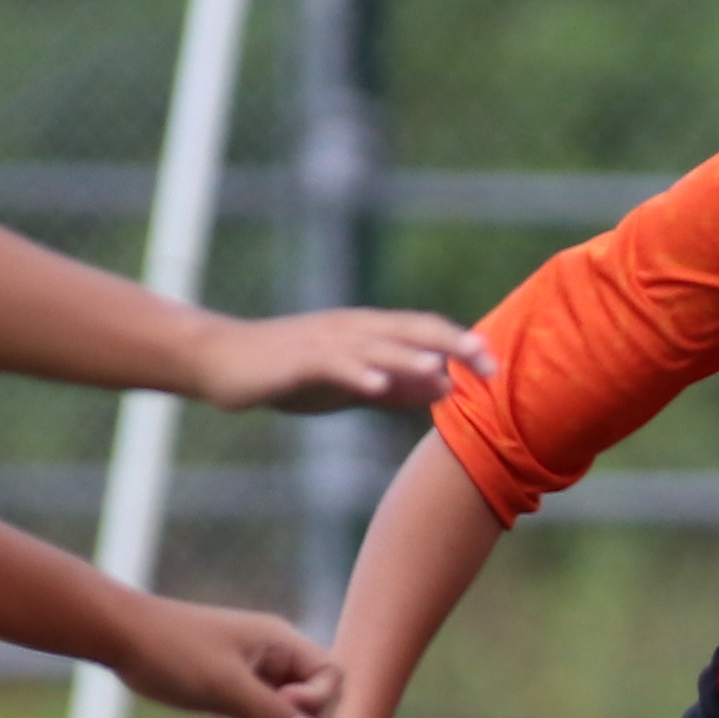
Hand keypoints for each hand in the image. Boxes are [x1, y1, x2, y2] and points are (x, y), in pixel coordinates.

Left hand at [115, 599, 338, 717]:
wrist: (121, 635)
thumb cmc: (172, 652)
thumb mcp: (225, 687)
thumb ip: (271, 712)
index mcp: (280, 640)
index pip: (331, 673)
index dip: (318, 700)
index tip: (282, 709)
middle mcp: (274, 650)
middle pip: (316, 690)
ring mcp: (255, 665)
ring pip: (292, 702)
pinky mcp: (235, 680)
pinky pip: (268, 705)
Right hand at [192, 304, 486, 415]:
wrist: (222, 361)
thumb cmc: (288, 372)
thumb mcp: (350, 382)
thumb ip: (396, 386)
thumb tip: (445, 388)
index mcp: (368, 331)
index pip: (424, 331)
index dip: (461, 344)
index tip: (496, 365)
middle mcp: (352, 329)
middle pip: (410, 330)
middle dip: (451, 344)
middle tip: (488, 361)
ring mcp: (324, 342)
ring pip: (375, 345)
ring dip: (409, 357)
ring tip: (441, 370)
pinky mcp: (297, 360)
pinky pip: (331, 365)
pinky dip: (355, 373)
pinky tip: (376, 386)